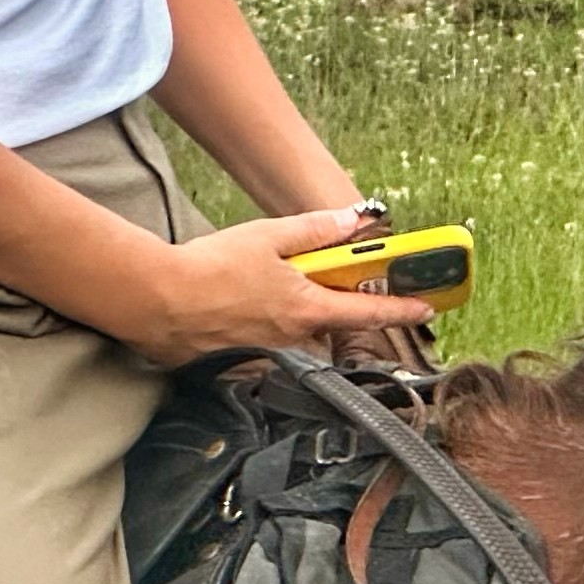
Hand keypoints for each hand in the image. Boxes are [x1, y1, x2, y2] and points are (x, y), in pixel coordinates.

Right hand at [140, 206, 438, 365]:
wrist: (157, 301)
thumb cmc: (211, 268)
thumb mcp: (267, 236)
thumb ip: (314, 231)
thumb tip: (354, 220)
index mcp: (306, 307)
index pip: (367, 312)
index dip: (401, 311)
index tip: (426, 309)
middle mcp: (293, 338)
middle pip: (330, 328)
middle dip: (329, 308)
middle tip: (310, 282)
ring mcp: (268, 355)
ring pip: (297, 337)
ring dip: (291, 317)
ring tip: (256, 290)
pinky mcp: (241, 363)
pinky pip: (266, 346)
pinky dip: (261, 328)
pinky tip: (235, 308)